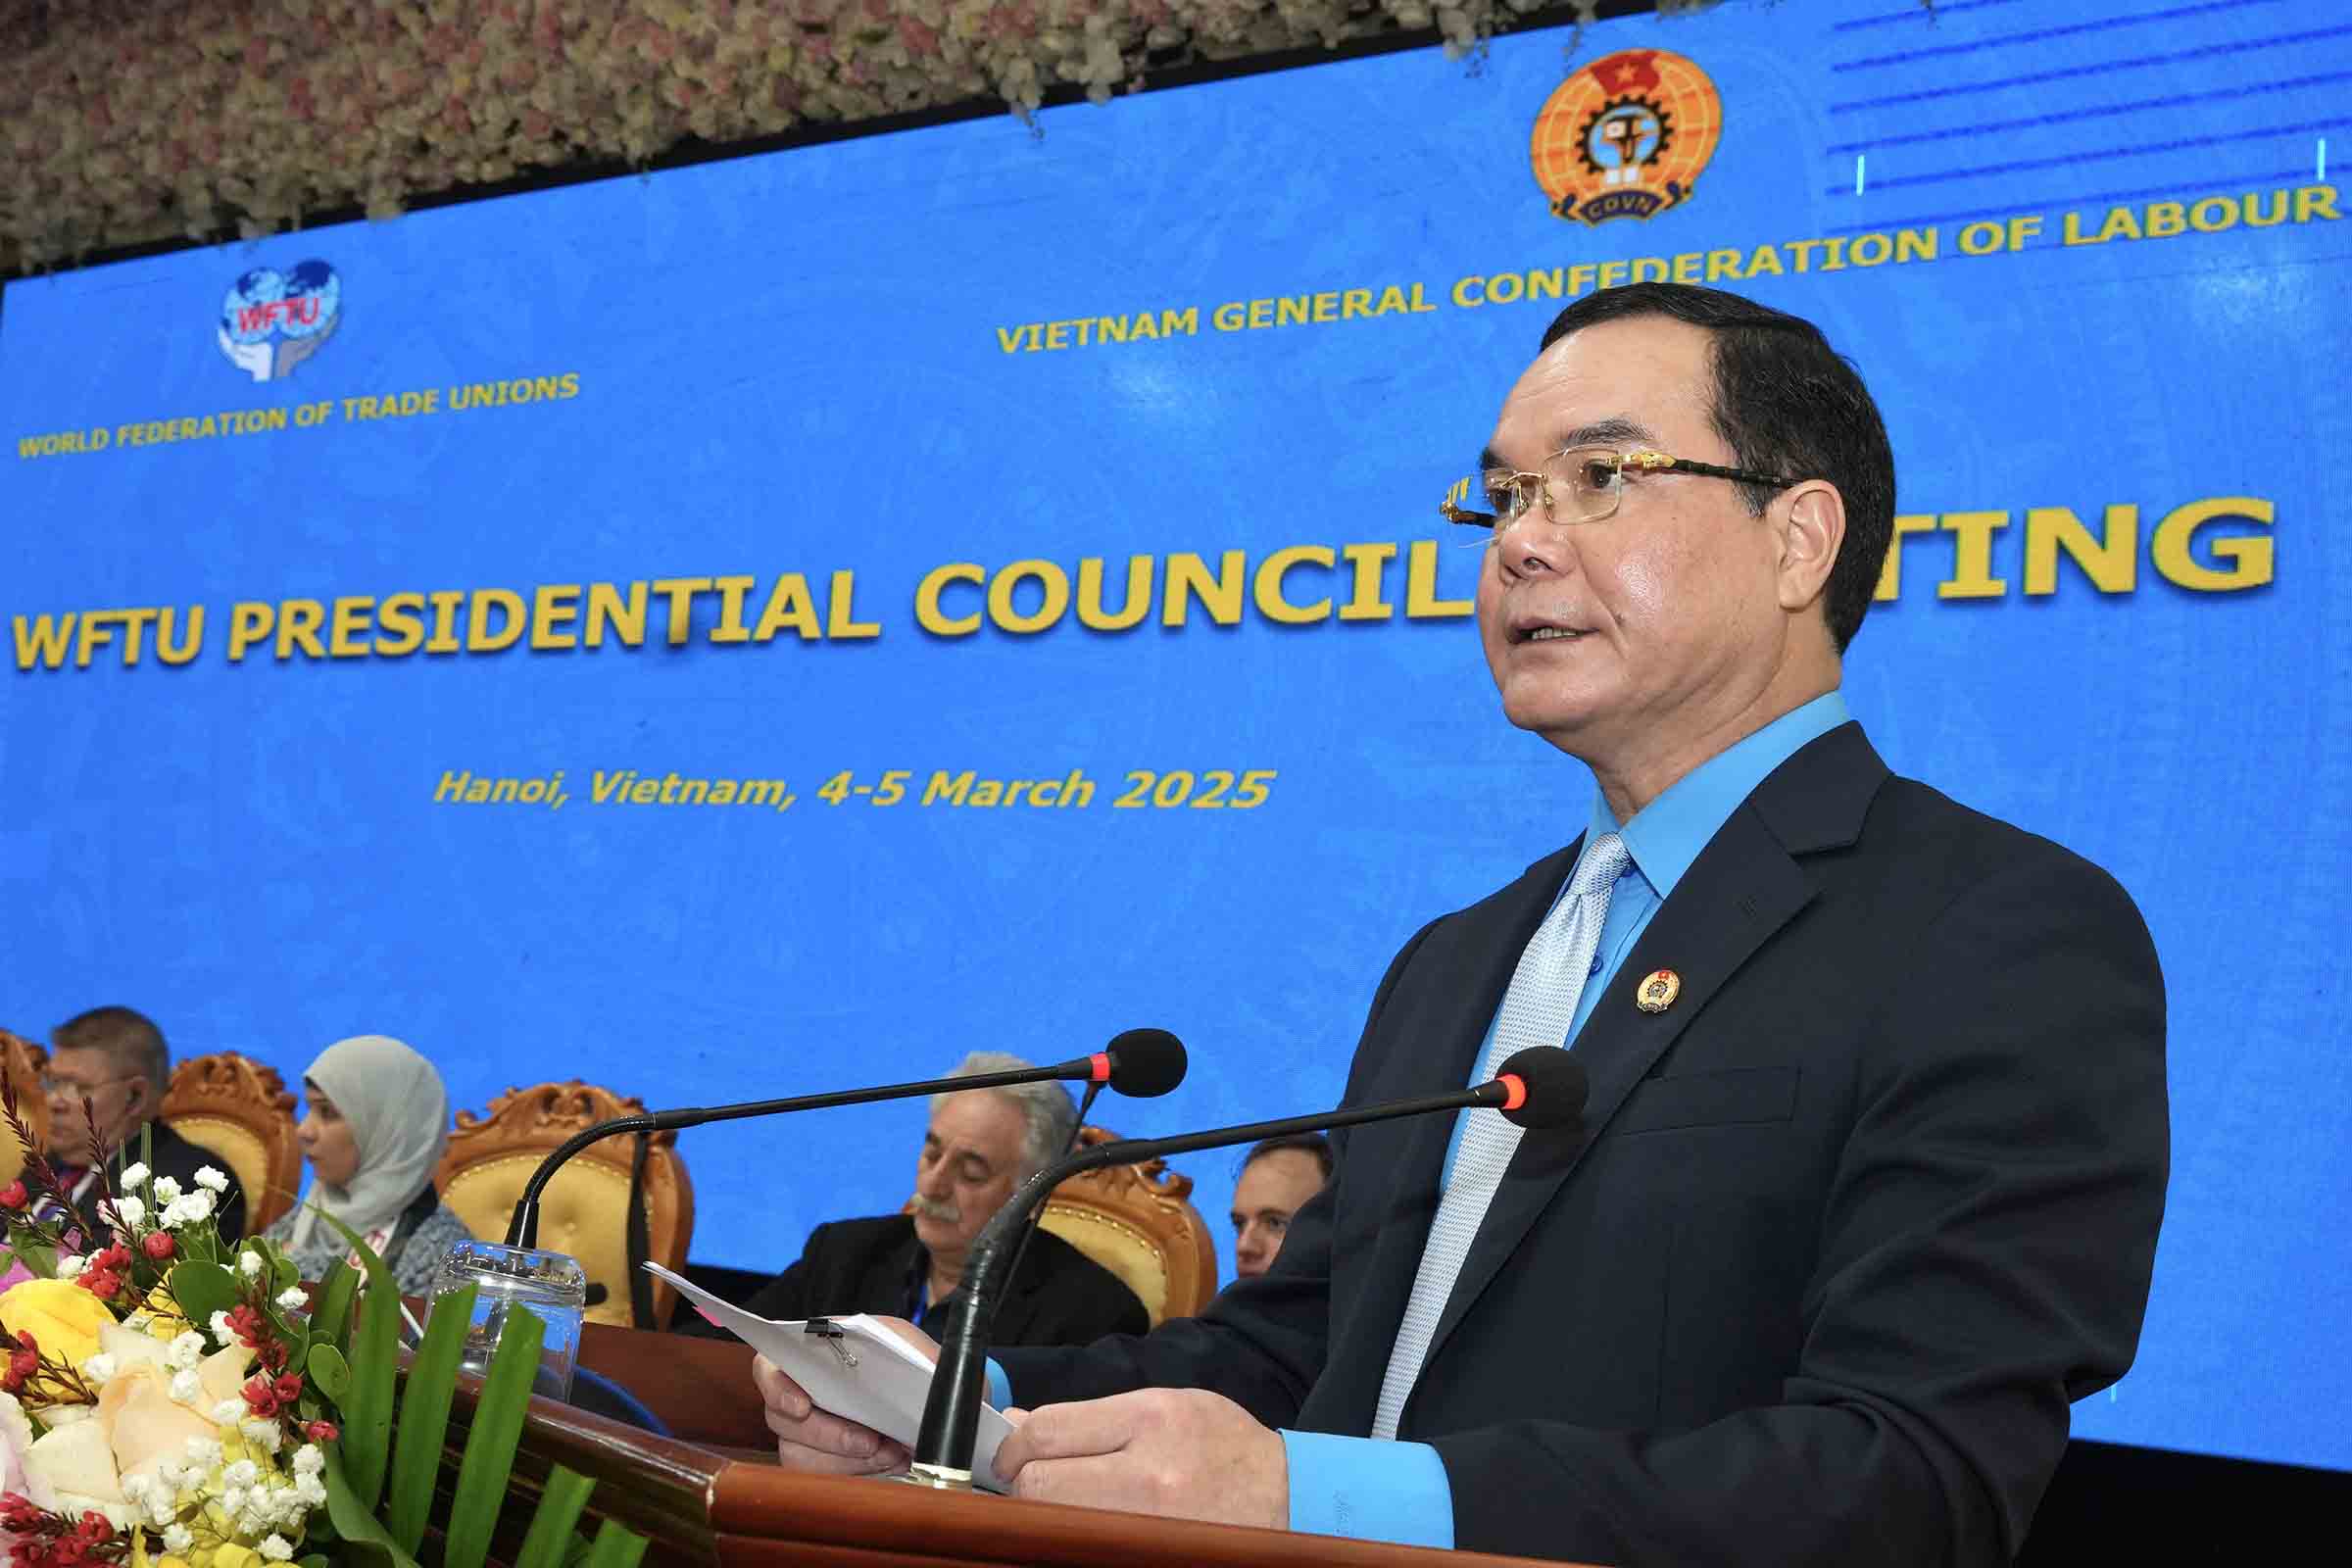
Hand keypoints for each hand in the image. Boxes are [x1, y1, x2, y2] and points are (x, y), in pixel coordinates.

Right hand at [751, 1352, 908, 1475]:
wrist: (916, 1391)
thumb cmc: (901, 1361)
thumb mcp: (902, 1342)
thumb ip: (891, 1347)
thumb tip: (890, 1367)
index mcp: (806, 1358)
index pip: (768, 1370)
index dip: (779, 1390)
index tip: (803, 1408)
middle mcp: (796, 1396)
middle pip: (784, 1423)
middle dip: (830, 1437)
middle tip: (871, 1442)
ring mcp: (804, 1434)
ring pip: (801, 1458)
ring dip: (848, 1462)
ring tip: (890, 1454)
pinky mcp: (821, 1463)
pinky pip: (822, 1480)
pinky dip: (859, 1474)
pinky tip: (890, 1464)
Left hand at [991, 1389, 1286, 1528]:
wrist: (1285, 1497)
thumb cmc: (1221, 1446)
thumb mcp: (1164, 1406)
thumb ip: (1091, 1417)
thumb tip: (1019, 1427)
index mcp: (1150, 1420)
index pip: (1047, 1431)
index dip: (1013, 1444)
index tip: (1009, 1454)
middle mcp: (1147, 1474)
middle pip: (1039, 1484)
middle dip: (1023, 1483)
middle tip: (1027, 1484)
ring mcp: (1148, 1527)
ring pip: (1055, 1526)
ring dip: (1046, 1516)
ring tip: (1063, 1506)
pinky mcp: (1146, 1557)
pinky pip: (1084, 1550)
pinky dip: (1073, 1541)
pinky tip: (1087, 1529)